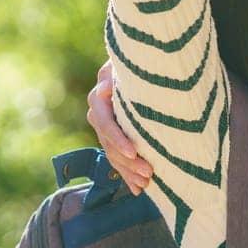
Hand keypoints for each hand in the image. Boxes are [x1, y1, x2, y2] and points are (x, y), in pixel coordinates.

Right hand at [87, 60, 153, 194]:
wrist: (147, 59)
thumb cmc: (145, 58)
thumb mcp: (135, 62)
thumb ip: (123, 74)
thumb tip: (106, 89)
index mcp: (102, 91)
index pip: (104, 119)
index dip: (118, 138)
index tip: (135, 153)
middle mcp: (99, 108)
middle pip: (108, 141)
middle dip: (127, 161)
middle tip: (149, 174)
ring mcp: (104, 122)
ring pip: (111, 152)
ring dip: (128, 171)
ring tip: (146, 185)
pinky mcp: (113, 134)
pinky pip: (116, 157)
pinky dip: (127, 174)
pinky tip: (139, 189)